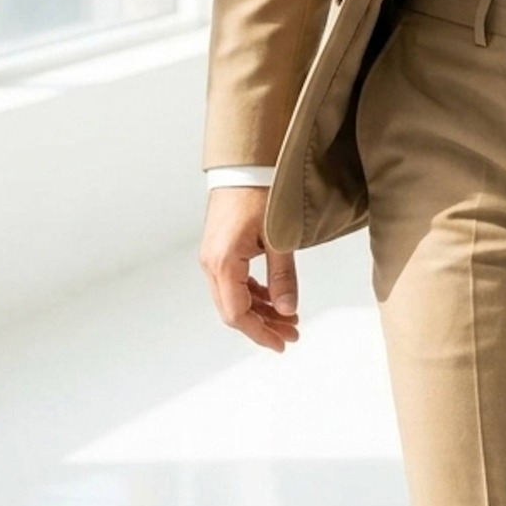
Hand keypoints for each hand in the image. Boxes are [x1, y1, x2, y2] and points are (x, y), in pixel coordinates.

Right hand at [198, 186, 300, 351]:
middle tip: (293, 333)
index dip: (260, 333)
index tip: (282, 343)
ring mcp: (214, 256)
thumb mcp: (279, 238)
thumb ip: (283, 276)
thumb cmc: (261, 192)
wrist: (245, 163)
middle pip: (234, 309)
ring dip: (261, 310)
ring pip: (234, 296)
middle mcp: (212, 263)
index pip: (237, 314)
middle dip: (264, 325)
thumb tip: (287, 310)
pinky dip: (254, 293)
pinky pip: (234, 280)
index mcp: (223, 263)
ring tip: (289, 317)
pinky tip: (273, 297)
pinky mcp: (220, 248)